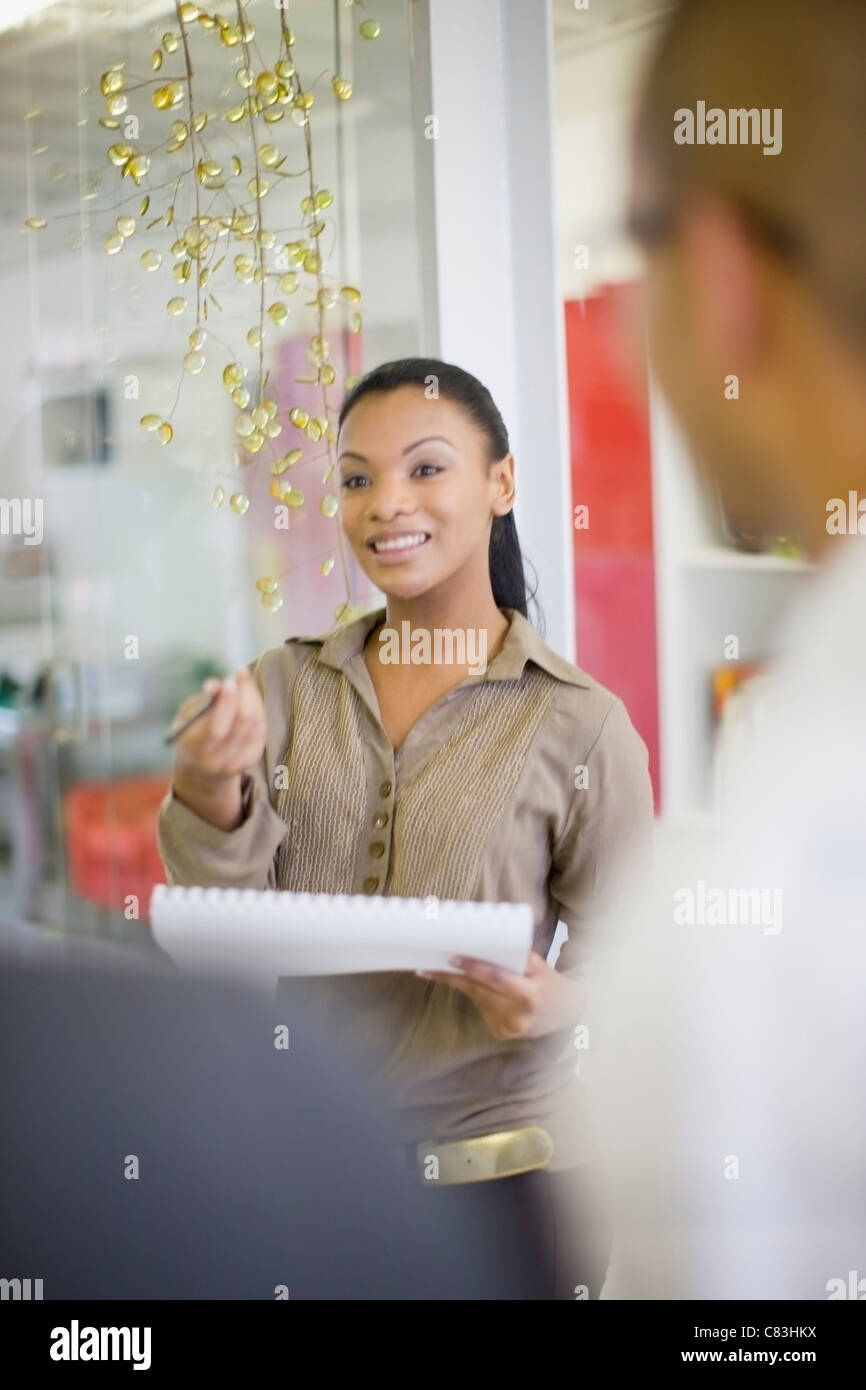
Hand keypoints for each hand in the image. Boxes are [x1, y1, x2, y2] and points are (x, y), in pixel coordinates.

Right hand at [172, 666, 266, 786]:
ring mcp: (238, 761)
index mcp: (196, 748)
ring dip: (251, 696)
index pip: (216, 727)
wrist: (202, 769)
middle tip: (239, 674)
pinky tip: (248, 697)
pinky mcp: (253, 757)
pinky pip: (261, 727)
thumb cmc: (191, 733)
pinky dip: (257, 707)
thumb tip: (216, 685)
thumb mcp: (187, 717)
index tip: (229, 681)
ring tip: (242, 682)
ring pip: (255, 722)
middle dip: (243, 693)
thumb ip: (201, 701)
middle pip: (242, 722)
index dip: (226, 702)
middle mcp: (218, 759)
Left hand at [417, 951, 584, 1040]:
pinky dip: (475, 995)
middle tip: (426, 968)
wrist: (565, 1014)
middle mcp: (517, 1015)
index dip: (473, 968)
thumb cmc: (549, 983)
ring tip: (435, 971)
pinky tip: (469, 986)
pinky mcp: (500, 1033)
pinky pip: (481, 1008)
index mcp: (529, 995)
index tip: (451, 959)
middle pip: (477, 991)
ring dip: (458, 984)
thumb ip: (512, 957)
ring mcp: (508, 1028)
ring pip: (476, 999)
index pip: (495, 979)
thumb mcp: (538, 965)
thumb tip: (481, 944)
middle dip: (450, 978)